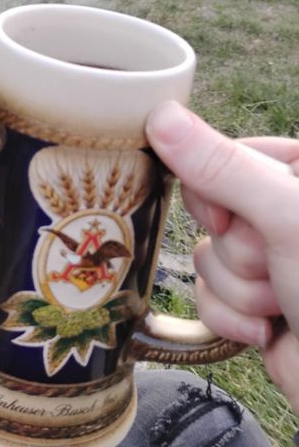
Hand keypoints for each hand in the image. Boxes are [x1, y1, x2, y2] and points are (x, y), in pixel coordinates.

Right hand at [146, 101, 298, 413]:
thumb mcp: (285, 217)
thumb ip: (222, 166)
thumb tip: (160, 115)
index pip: (223, 156)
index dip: (216, 193)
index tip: (235, 219)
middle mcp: (285, 211)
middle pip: (211, 212)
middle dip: (237, 252)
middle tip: (277, 266)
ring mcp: (271, 258)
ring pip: (208, 258)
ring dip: (239, 291)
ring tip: (282, 305)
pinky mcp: (255, 301)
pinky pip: (208, 297)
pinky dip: (233, 318)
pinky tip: (269, 330)